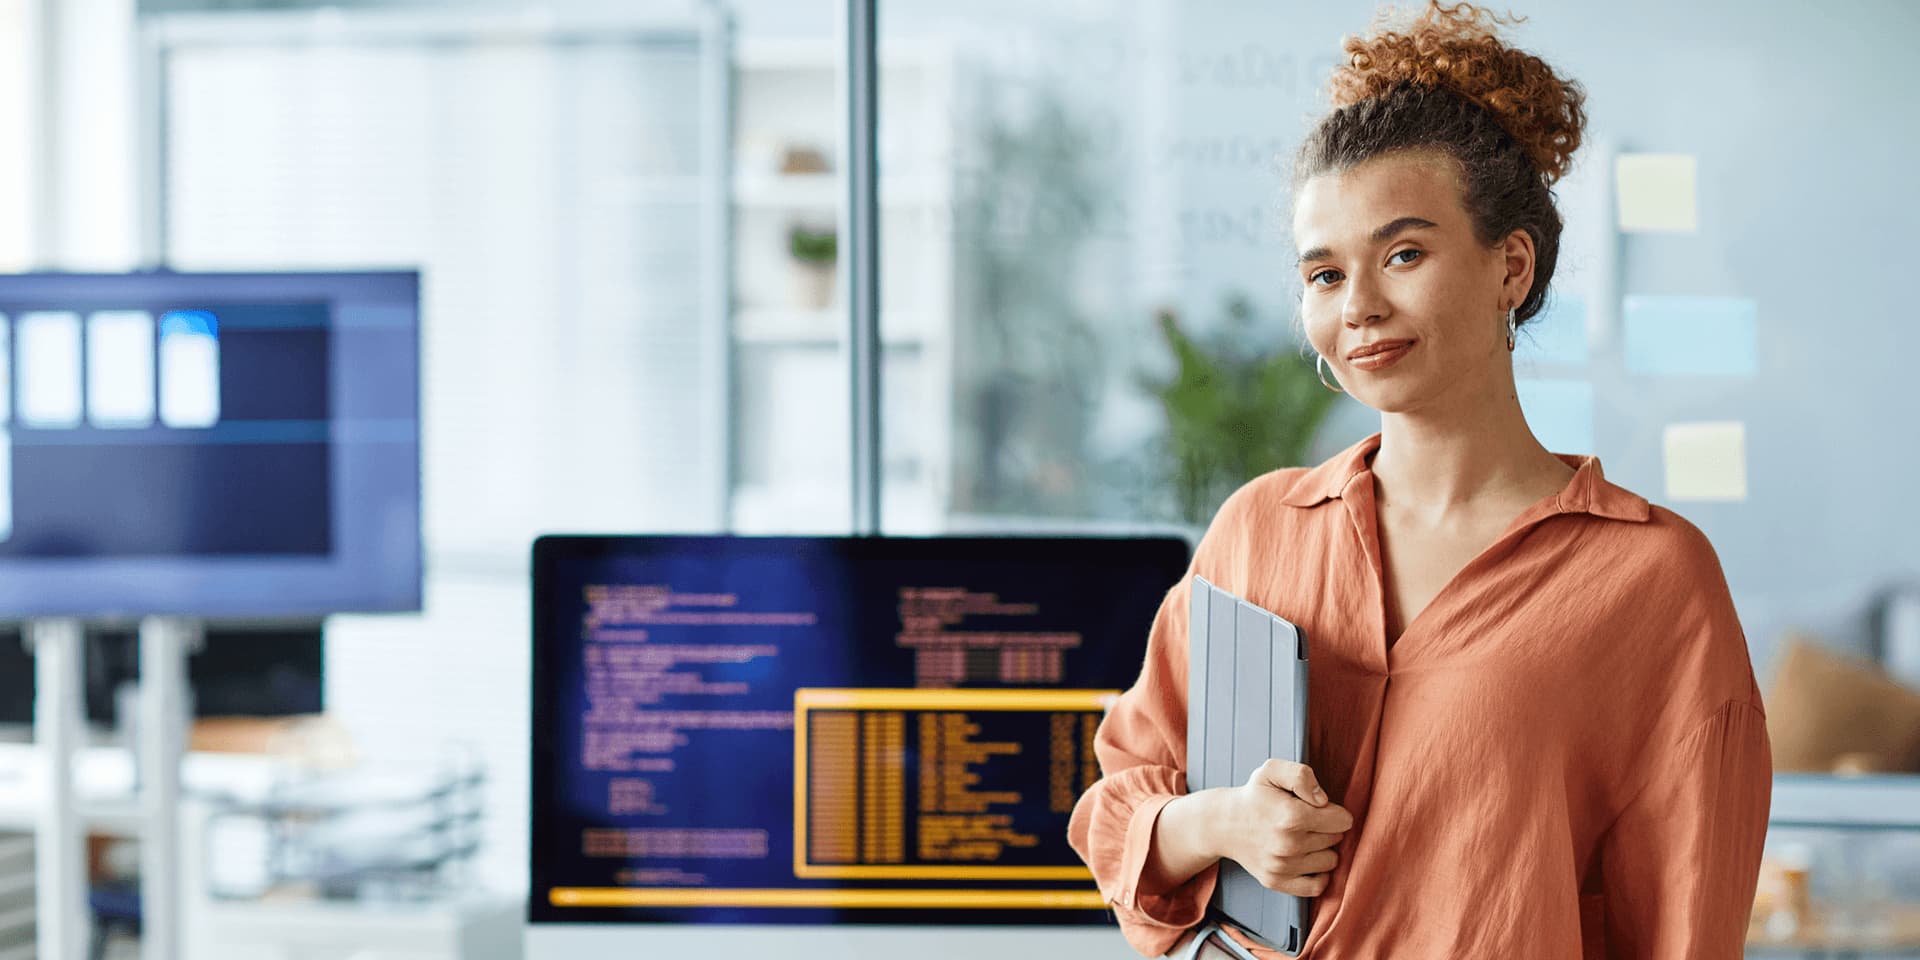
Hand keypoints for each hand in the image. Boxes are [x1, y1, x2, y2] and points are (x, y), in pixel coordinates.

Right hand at [1209, 759, 1351, 896]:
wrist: (1223, 824)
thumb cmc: (1253, 796)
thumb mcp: (1272, 771)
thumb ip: (1301, 775)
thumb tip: (1323, 800)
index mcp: (1291, 816)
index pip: (1343, 820)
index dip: (1334, 810)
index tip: (1319, 807)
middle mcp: (1288, 845)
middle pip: (1337, 839)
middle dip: (1327, 828)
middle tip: (1307, 821)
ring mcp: (1282, 867)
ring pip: (1330, 862)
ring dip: (1323, 850)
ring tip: (1304, 838)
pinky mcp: (1277, 882)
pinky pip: (1317, 887)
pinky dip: (1318, 875)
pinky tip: (1308, 860)